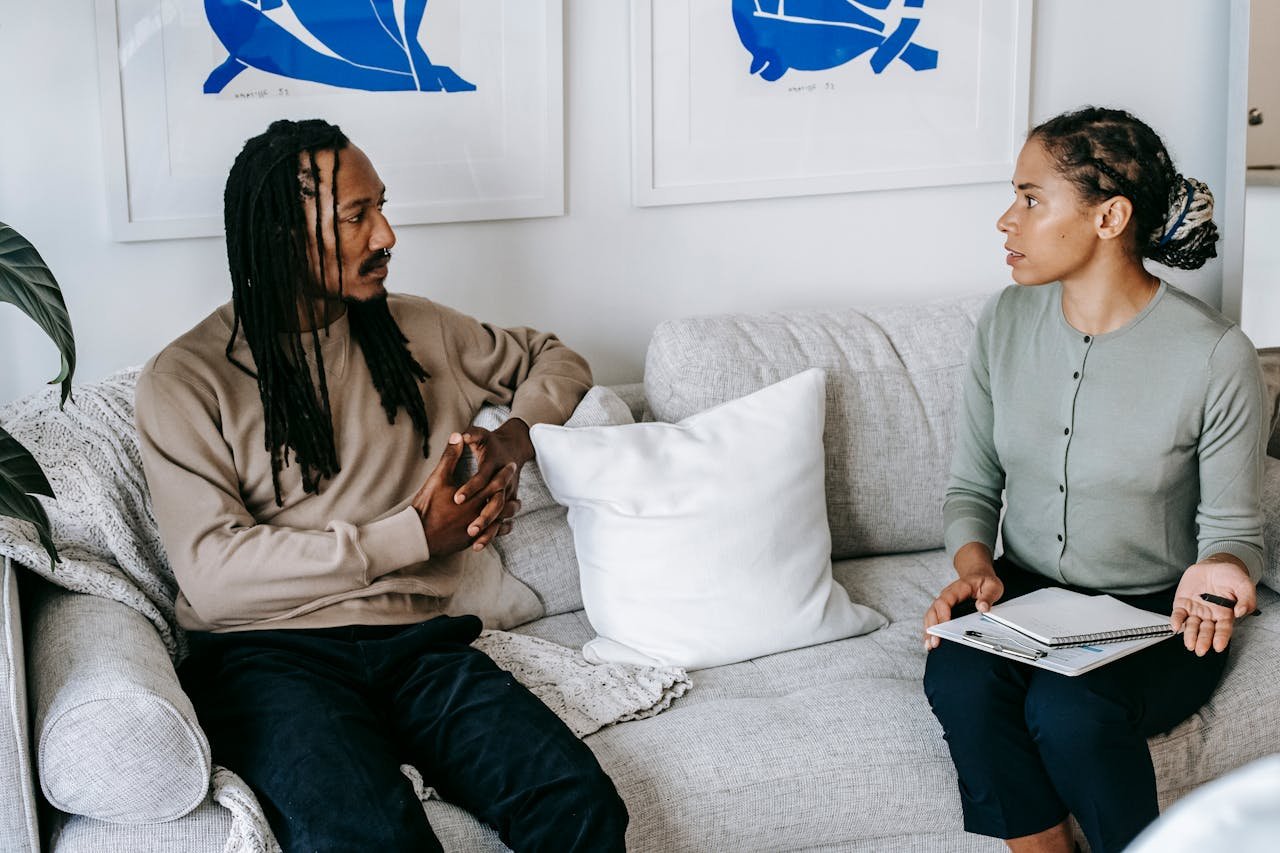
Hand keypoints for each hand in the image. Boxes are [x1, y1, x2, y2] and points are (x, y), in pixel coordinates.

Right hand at [411, 434, 520, 556]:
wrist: (417, 536)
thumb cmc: (427, 506)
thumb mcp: (438, 478)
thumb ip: (450, 457)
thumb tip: (458, 435)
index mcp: (473, 498)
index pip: (495, 482)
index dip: (505, 472)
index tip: (512, 465)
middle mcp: (478, 514)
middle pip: (502, 501)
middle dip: (510, 490)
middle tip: (516, 485)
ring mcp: (476, 529)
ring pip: (501, 520)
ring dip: (510, 511)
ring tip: (516, 504)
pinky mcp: (471, 541)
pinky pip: (492, 535)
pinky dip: (501, 529)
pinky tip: (505, 526)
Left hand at [453, 419, 534, 548]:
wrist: (515, 447)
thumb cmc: (492, 443)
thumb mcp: (481, 436)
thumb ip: (471, 435)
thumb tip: (459, 434)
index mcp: (493, 468)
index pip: (482, 479)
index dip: (470, 488)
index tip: (457, 498)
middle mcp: (503, 484)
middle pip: (495, 503)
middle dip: (483, 517)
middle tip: (469, 529)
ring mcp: (507, 495)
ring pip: (500, 517)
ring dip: (489, 531)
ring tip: (475, 543)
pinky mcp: (507, 504)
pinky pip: (504, 523)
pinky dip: (495, 534)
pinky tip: (480, 544)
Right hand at [924, 544, 1003, 649]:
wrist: (978, 575)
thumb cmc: (984, 582)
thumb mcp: (992, 586)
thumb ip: (988, 597)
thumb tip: (982, 607)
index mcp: (957, 589)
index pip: (945, 601)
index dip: (943, 614)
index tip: (944, 627)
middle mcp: (947, 596)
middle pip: (933, 610)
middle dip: (933, 627)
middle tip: (935, 642)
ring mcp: (944, 603)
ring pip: (931, 616)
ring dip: (929, 630)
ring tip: (929, 645)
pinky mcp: (944, 609)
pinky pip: (934, 619)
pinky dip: (931, 630)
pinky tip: (929, 642)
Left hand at [1171, 557, 1255, 655]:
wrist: (1213, 565)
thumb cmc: (1230, 576)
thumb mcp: (1244, 585)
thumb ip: (1247, 599)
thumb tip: (1241, 612)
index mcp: (1225, 614)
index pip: (1223, 629)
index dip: (1221, 638)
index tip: (1218, 646)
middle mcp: (1209, 615)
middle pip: (1206, 631)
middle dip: (1203, 641)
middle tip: (1201, 650)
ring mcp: (1195, 610)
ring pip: (1191, 626)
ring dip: (1189, 635)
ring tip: (1190, 644)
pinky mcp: (1183, 603)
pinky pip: (1179, 614)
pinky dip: (1176, 620)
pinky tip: (1176, 626)